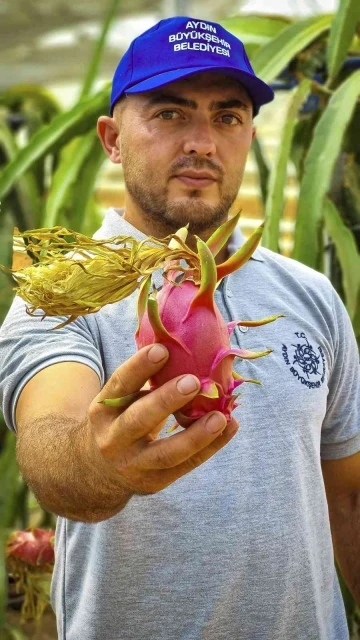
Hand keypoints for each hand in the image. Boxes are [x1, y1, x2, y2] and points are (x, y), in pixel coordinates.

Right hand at [87, 344, 238, 495]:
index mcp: (103, 410)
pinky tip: (229, 427)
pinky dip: (211, 447)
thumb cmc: (119, 421)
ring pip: (166, 452)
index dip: (139, 366)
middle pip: (139, 420)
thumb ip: (143, 382)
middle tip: (194, 381)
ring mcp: (133, 464)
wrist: (95, 471)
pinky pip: (186, 465)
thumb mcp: (118, 401)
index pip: (119, 385)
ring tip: (221, 417)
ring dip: (196, 435)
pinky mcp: (154, 482)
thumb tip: (186, 347)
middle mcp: (113, 438)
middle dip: (166, 400)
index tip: (162, 349)